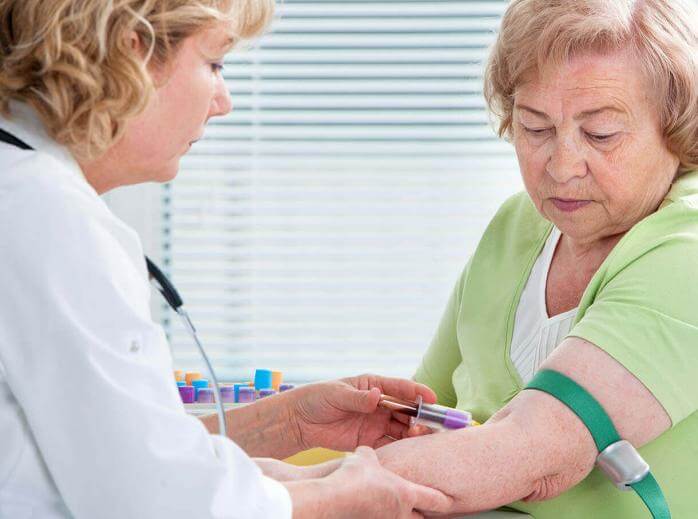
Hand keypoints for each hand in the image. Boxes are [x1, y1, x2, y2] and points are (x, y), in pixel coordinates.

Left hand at [289, 374, 436, 451]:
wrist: (299, 422)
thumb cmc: (317, 398)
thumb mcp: (337, 394)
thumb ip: (358, 398)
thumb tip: (377, 395)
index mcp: (374, 385)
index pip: (401, 387)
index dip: (418, 392)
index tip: (432, 398)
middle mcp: (379, 404)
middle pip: (407, 410)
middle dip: (420, 416)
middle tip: (426, 425)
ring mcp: (376, 422)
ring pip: (402, 428)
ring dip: (413, 433)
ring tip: (418, 437)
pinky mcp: (369, 440)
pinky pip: (390, 444)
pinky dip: (401, 448)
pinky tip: (408, 452)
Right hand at [320, 446, 451, 518]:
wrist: (333, 498)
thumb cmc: (353, 476)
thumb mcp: (365, 457)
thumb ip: (373, 456)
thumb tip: (369, 454)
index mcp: (406, 493)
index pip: (435, 500)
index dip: (445, 500)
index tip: (451, 500)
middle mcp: (400, 512)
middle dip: (421, 514)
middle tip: (422, 508)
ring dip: (399, 515)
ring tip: (394, 508)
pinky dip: (378, 515)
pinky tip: (369, 510)